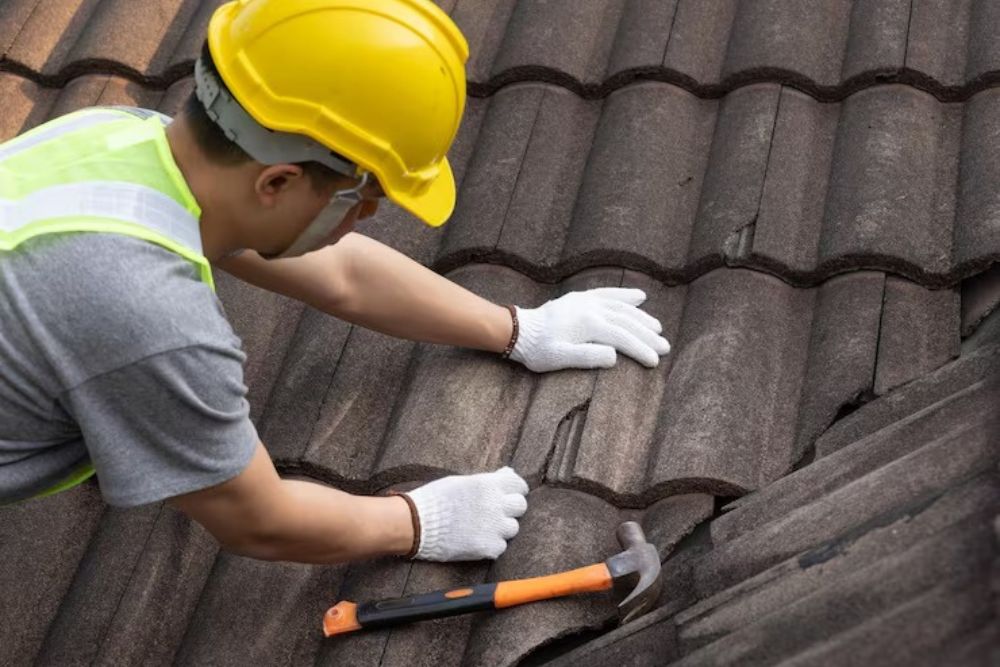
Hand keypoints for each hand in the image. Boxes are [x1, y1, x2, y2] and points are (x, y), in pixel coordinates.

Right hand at [405, 467, 528, 560]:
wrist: (416, 524)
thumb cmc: (435, 499)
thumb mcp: (461, 482)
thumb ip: (487, 480)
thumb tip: (508, 473)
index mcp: (489, 485)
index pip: (518, 485)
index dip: (516, 490)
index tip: (510, 494)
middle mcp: (495, 505)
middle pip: (520, 506)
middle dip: (511, 509)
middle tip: (497, 512)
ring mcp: (493, 527)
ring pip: (512, 528)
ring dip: (502, 528)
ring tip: (484, 527)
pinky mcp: (487, 547)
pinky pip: (500, 547)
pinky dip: (491, 545)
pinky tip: (477, 540)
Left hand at [509, 288, 669, 371]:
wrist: (519, 331)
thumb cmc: (538, 349)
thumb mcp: (560, 359)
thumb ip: (587, 357)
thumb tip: (615, 355)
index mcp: (589, 324)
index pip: (622, 337)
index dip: (641, 349)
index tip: (655, 361)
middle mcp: (591, 308)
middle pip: (627, 321)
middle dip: (647, 335)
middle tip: (665, 347)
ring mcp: (587, 301)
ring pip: (622, 307)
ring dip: (642, 317)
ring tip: (657, 328)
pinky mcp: (581, 298)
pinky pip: (608, 294)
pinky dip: (625, 295)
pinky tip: (640, 297)